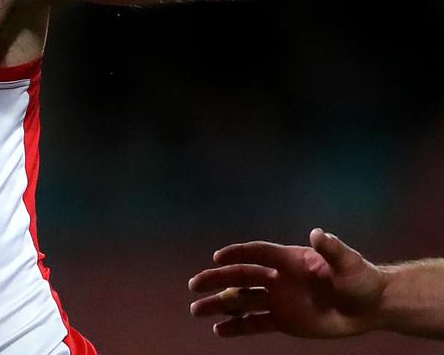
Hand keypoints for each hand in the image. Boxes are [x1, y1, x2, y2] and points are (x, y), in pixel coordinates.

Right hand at [189, 228, 387, 337]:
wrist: (370, 307)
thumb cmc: (360, 279)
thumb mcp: (349, 263)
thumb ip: (332, 249)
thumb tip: (318, 234)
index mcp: (288, 259)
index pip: (256, 254)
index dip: (237, 254)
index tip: (218, 258)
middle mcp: (277, 278)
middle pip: (240, 277)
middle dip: (216, 280)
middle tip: (194, 285)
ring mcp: (278, 300)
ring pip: (242, 301)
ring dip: (219, 304)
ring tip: (196, 310)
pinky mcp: (283, 320)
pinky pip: (255, 324)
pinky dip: (237, 327)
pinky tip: (219, 330)